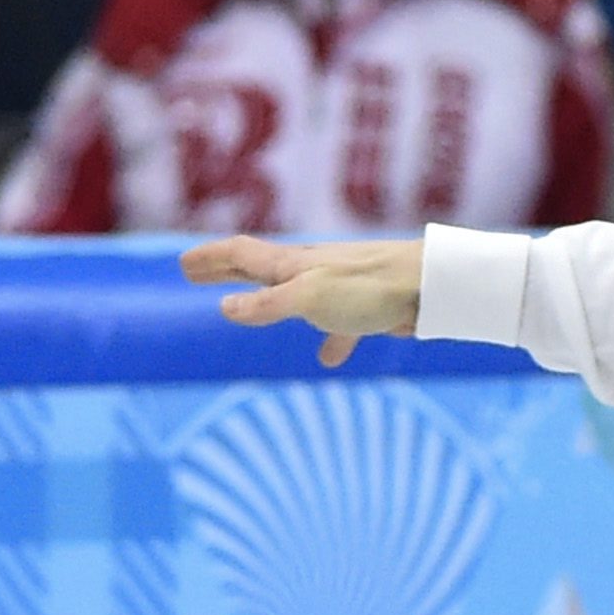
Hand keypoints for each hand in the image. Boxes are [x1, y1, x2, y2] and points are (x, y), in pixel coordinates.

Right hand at [184, 233, 425, 365]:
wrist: (431, 287)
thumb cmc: (368, 288)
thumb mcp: (308, 297)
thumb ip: (267, 303)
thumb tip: (225, 308)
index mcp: (291, 265)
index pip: (239, 255)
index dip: (210, 260)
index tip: (182, 266)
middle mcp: (310, 271)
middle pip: (259, 269)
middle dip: (226, 272)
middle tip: (196, 273)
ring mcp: (337, 288)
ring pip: (295, 296)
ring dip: (267, 302)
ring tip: (247, 310)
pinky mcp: (365, 308)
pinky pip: (339, 325)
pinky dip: (329, 338)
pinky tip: (328, 358)